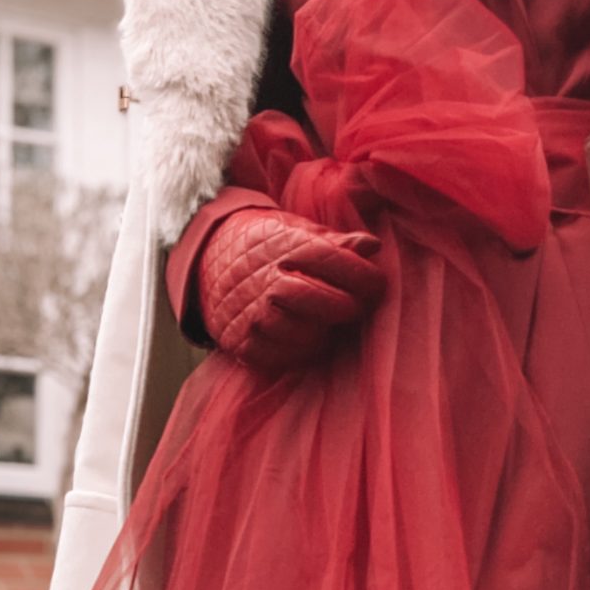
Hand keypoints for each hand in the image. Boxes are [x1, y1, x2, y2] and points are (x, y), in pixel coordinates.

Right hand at [197, 205, 387, 370]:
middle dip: (341, 304)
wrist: (212, 259)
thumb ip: (338, 243)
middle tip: (355, 307)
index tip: (377, 284)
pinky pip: (275, 356)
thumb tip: (372, 246)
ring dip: (320, 332)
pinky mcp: (240, 340)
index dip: (361, 275)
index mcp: (286, 248)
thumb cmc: (272, 247)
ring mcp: (251, 312)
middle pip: (311, 296)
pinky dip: (297, 353)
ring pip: (294, 329)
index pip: (330, 260)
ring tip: (329, 325)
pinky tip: (307, 341)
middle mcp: (266, 280)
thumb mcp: (302, 233)